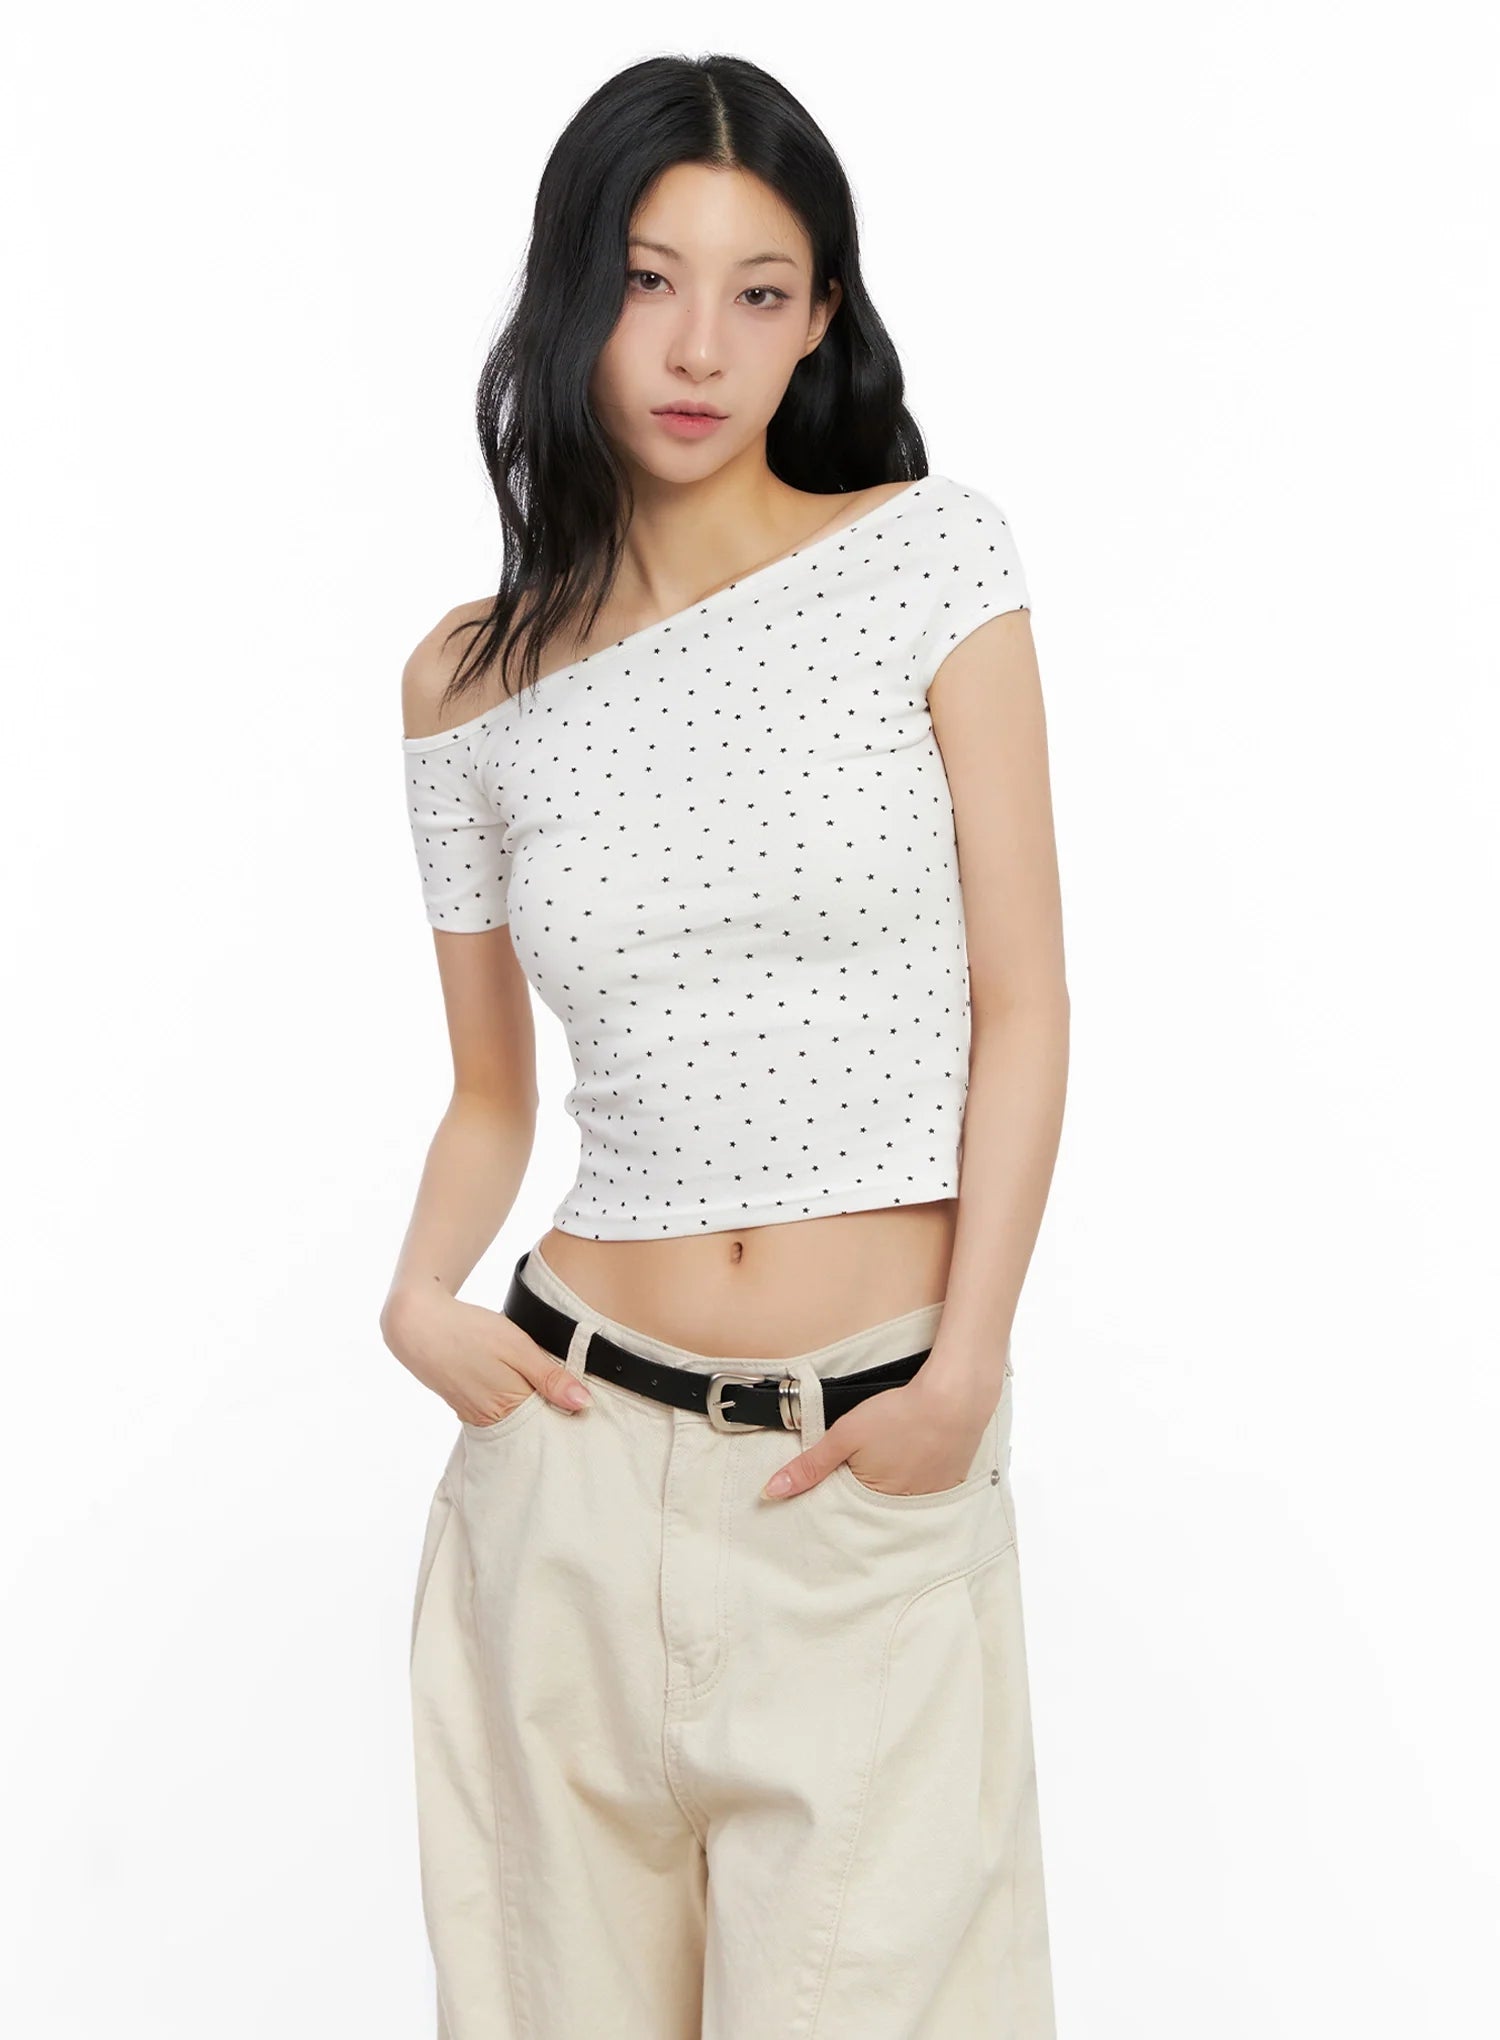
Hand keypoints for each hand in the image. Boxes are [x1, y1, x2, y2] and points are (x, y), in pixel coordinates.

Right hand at [382, 1288, 590, 1426]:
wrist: (418, 1324)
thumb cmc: (469, 1331)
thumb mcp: (517, 1347)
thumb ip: (550, 1377)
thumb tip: (583, 1404)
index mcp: (509, 1408)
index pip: (551, 1426)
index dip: (570, 1417)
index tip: (590, 1410)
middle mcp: (491, 1420)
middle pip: (533, 1428)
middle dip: (553, 1419)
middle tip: (575, 1405)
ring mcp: (474, 1415)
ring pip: (515, 1421)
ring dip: (533, 1412)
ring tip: (550, 1396)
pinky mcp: (464, 1406)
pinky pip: (496, 1414)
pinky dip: (511, 1406)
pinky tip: (519, 1391)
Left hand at [760, 1377, 993, 1499]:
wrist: (954, 1398)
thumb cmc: (899, 1415)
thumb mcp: (845, 1435)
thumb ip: (809, 1465)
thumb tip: (772, 1492)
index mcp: (874, 1501)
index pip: (847, 1508)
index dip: (839, 1489)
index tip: (838, 1472)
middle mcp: (904, 1508)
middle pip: (874, 1504)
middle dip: (866, 1488)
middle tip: (870, 1457)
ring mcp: (931, 1496)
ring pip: (902, 1495)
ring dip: (894, 1481)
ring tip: (893, 1453)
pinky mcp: (951, 1482)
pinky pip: (927, 1487)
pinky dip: (919, 1474)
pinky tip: (916, 1454)